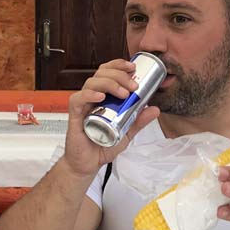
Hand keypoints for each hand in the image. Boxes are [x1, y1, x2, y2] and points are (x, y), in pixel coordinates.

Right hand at [63, 58, 159, 177]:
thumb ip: (139, 121)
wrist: (88, 164)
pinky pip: (77, 99)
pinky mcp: (74, 116)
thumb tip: (154, 109)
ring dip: (109, 83)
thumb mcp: (126, 132)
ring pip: (91, 83)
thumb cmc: (102, 145)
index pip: (107, 72)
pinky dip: (89, 95)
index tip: (133, 67)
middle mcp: (91, 98)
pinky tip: (100, 97)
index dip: (118, 65)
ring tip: (123, 93)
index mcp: (103, 97)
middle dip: (119, 75)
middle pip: (101, 74)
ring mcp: (83, 106)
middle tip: (133, 85)